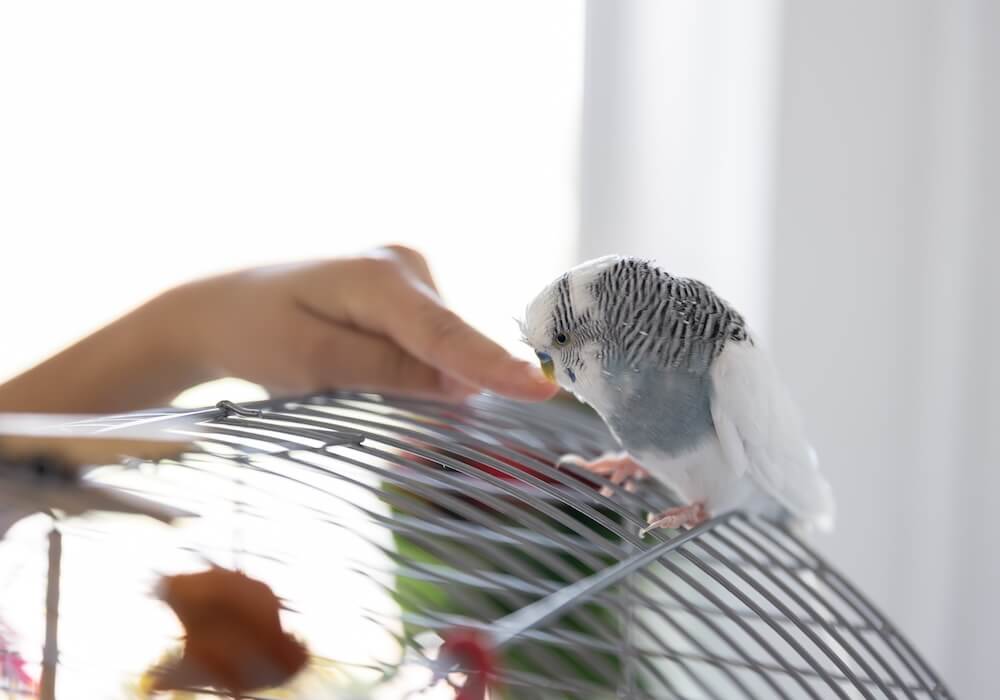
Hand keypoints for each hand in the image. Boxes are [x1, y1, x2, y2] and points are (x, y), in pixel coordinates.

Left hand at [168, 245, 555, 400]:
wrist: (220, 306)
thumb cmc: (253, 333)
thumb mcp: (311, 363)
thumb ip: (388, 372)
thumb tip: (462, 387)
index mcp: (378, 276)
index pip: (445, 333)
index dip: (492, 366)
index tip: (541, 391)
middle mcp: (404, 262)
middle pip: (448, 340)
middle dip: (437, 381)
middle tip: (358, 390)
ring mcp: (408, 271)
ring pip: (441, 343)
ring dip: (418, 373)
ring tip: (341, 370)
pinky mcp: (406, 290)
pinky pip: (429, 339)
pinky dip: (413, 364)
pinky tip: (361, 362)